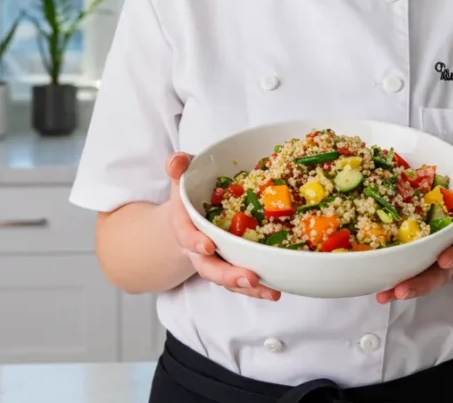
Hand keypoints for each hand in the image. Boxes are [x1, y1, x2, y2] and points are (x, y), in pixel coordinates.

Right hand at [166, 152, 280, 301]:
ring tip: (270, 291)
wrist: (185, 218)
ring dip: (247, 288)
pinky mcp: (232, 265)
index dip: (195, 242)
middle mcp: (199, 249)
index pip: (186, 235)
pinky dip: (258, 288)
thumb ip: (178, 167)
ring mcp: (216, 260)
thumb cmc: (188, 195)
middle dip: (228, 275)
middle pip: (209, 268)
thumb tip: (177, 160)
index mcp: (185, 225)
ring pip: (228, 279)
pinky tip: (275, 290)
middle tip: (249, 277)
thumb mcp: (182, 176)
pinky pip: (242, 280)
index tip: (208, 246)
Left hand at [375, 163, 452, 303]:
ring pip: (421, 280)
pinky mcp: (415, 264)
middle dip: (422, 284)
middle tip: (403, 290)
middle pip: (439, 274)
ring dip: (404, 289)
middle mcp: (449, 254)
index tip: (445, 260)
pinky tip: (377, 292)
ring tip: (385, 296)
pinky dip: (391, 286)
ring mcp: (431, 263)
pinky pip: (405, 276)